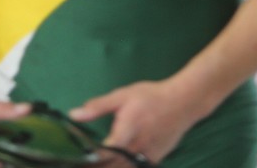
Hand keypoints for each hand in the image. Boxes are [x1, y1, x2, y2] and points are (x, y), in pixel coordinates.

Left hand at [70, 80, 196, 165]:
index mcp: (124, 135)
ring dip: (112, 167)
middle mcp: (134, 151)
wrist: (183, 102)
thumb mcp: (123, 96)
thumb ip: (98, 107)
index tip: (75, 162)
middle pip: (111, 167)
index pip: (101, 157)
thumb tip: (73, 114)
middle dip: (99, 166)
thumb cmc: (151, 97)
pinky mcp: (154, 160)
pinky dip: (125, 167)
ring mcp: (145, 158)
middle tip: (82, 164)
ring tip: (101, 163)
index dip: (89, 162)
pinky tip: (118, 163)